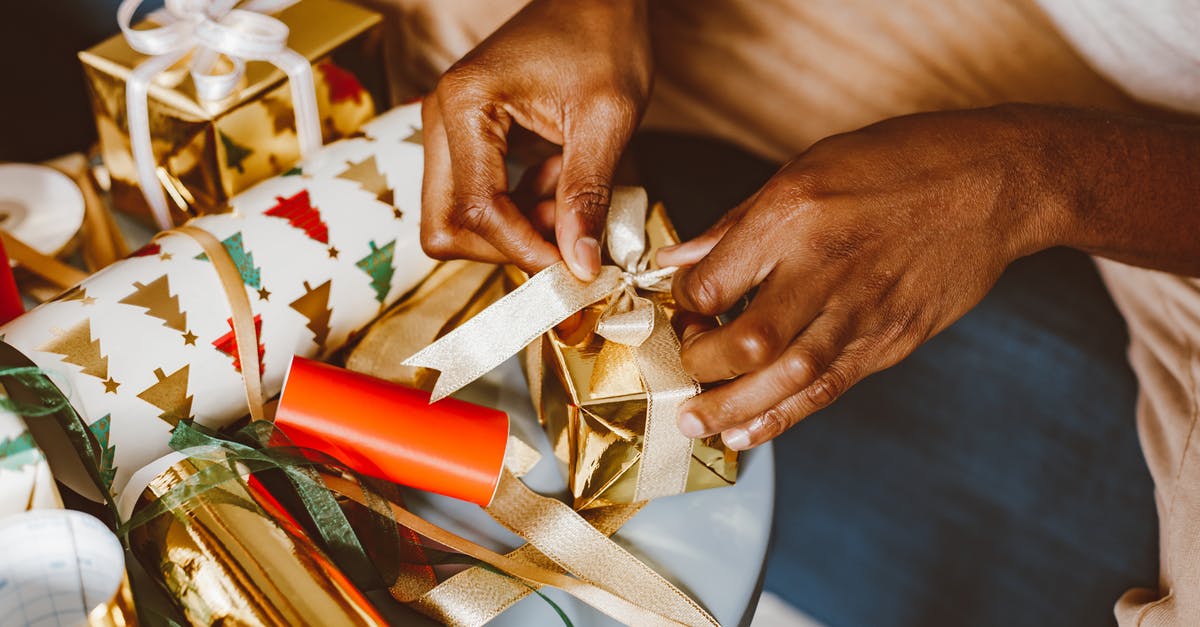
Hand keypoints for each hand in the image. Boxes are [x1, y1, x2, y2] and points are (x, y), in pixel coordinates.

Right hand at [420, 0, 651, 279]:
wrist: (596, 0)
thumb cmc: (602, 39)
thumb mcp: (606, 119)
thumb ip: (587, 194)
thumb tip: (580, 265)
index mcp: (465, 106)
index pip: (477, 210)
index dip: (525, 249)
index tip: (573, 268)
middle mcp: (440, 118)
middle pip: (447, 225)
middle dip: (508, 247)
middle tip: (566, 241)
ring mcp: (447, 130)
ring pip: (456, 219)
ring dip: (514, 230)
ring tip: (566, 200)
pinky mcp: (464, 140)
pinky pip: (474, 200)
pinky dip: (516, 210)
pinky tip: (555, 185)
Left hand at [658, 106, 1064, 449]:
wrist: (997, 184)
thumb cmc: (900, 162)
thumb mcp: (807, 168)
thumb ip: (737, 224)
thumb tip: (677, 262)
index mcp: (794, 213)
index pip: (715, 280)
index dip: (684, 303)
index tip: (683, 308)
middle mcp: (826, 266)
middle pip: (748, 339)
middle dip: (702, 364)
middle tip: (683, 367)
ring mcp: (863, 310)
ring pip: (788, 377)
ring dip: (733, 407)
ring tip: (695, 423)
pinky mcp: (891, 339)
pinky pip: (829, 389)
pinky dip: (783, 416)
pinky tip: (747, 432)